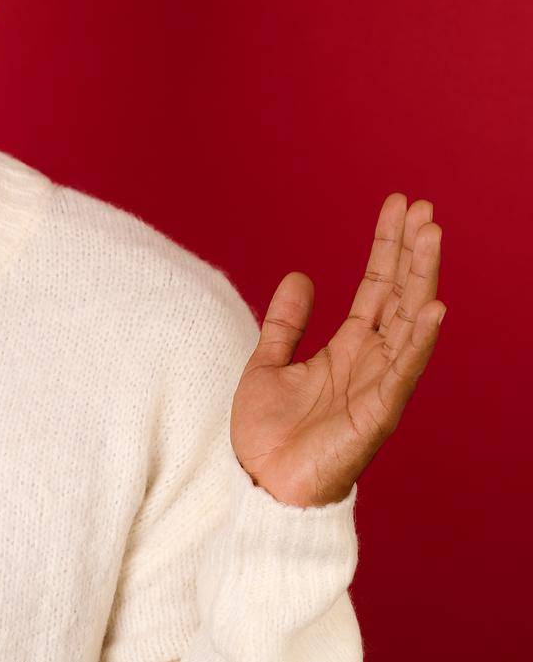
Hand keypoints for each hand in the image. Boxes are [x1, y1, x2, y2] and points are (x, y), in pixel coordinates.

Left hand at [231, 194, 445, 506]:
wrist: (260, 488)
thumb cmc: (269, 436)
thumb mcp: (268, 364)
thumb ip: (286, 323)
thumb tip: (300, 276)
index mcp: (348, 350)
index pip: (377, 289)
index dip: (388, 248)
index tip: (399, 206)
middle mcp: (371, 363)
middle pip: (400, 297)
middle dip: (412, 253)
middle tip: (424, 208)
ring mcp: (378, 387)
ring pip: (408, 324)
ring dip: (421, 279)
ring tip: (433, 236)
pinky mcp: (376, 416)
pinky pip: (403, 372)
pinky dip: (419, 340)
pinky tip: (433, 307)